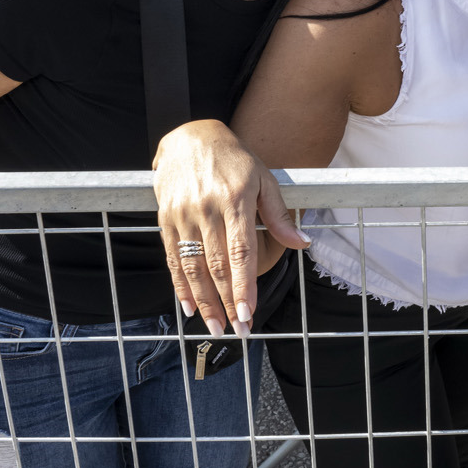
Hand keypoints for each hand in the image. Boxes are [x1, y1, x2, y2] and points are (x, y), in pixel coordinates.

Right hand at [153, 119, 313, 337]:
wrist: (190, 137)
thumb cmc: (236, 161)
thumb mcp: (265, 180)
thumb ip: (280, 215)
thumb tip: (303, 243)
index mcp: (235, 199)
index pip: (240, 251)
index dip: (243, 284)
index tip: (248, 311)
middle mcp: (206, 208)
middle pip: (216, 264)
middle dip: (227, 301)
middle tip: (237, 330)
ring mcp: (182, 214)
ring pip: (192, 266)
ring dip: (203, 301)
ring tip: (215, 326)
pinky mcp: (164, 218)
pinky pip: (172, 257)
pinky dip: (180, 285)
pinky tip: (188, 307)